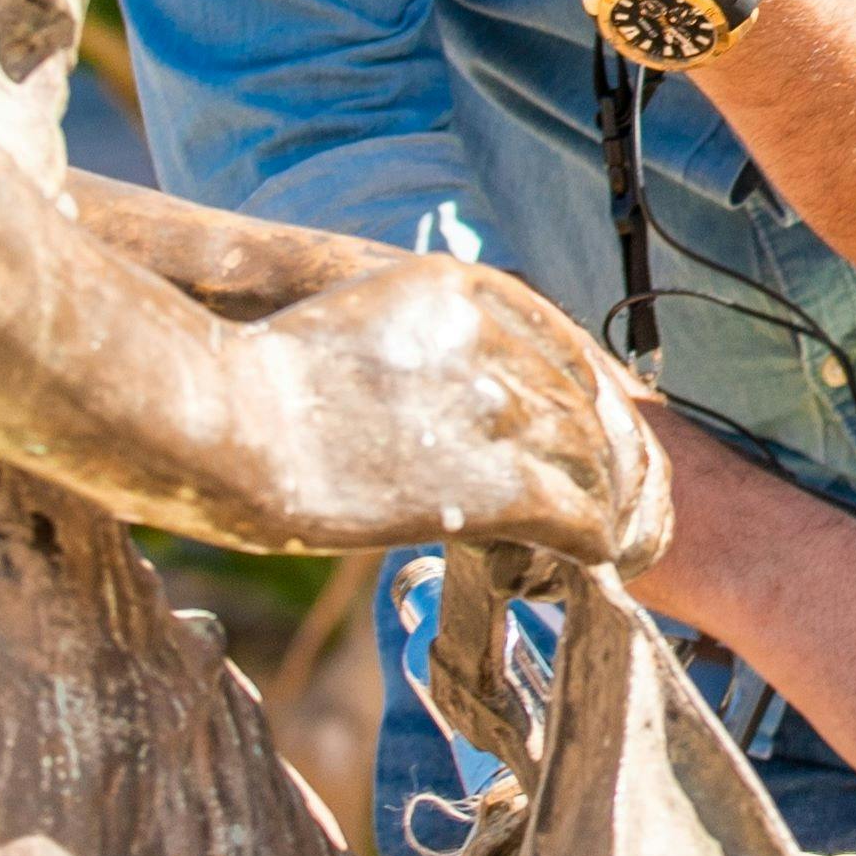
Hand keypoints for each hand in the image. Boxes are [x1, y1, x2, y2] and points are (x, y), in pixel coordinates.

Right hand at [250, 250, 667, 561]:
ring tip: (629, 547)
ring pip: (601, 463)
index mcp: (466, 287)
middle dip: (622, 460)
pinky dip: (600, 545)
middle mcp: (500, 338)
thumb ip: (416, 353)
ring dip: (620, 509)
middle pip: (595, 404)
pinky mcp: (495, 481)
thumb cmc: (254, 380)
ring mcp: (502, 406)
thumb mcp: (355, 328)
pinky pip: (581, 517)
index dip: (594, 406)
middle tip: (639, 508)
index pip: (569, 349)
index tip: (608, 445)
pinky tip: (599, 568)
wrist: (216, 412)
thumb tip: (430, 407)